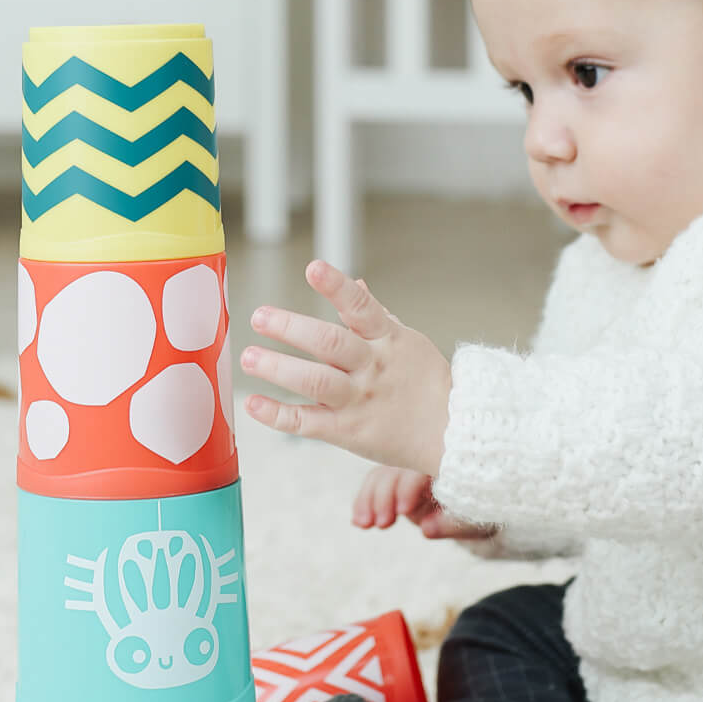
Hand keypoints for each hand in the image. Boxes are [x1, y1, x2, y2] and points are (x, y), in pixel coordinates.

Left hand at [240, 260, 451, 479]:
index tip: (313, 268)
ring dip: (278, 368)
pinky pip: (308, 423)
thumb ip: (377, 316)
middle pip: (330, 344)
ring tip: (249, 357)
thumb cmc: (426, 383)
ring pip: (315, 382)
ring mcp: (359, 400)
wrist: (453, 432)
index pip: (361, 307)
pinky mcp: (347, 431)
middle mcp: (371, 367)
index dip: (336, 286)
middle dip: (291, 328)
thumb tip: (356, 284)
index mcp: (388, 340)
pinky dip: (278, 414)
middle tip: (260, 316)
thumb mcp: (408, 341)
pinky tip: (254, 403)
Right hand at [354, 463, 496, 540]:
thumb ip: (453, 523)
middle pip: (398, 467)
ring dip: (369, 499)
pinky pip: (375, 484)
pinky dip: (365, 501)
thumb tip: (426, 530)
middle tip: (382, 523)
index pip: (424, 467)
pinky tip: (358, 521)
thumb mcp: (478, 519)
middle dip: (386, 495)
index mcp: (450, 460)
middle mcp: (426, 457)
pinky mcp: (396, 478)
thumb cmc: (486, 510)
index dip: (411, 487)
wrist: (485, 504)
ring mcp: (409, 466)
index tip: (404, 511)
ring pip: (382, 473)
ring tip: (363, 525)